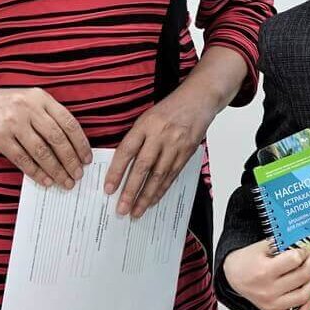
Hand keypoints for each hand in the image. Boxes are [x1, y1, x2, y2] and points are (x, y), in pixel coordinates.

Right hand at [0, 85, 90, 187]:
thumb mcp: (23, 100)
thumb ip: (43, 117)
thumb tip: (66, 146)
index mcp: (39, 97)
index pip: (68, 121)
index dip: (80, 142)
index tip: (87, 158)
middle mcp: (28, 107)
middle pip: (58, 138)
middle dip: (71, 160)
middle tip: (78, 175)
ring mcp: (13, 122)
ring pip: (42, 151)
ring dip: (56, 170)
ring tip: (64, 181)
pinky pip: (22, 159)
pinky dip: (35, 172)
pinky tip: (43, 180)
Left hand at [104, 83, 216, 216]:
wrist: (200, 98)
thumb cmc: (171, 108)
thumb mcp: (148, 117)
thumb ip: (136, 139)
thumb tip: (121, 165)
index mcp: (146, 124)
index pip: (127, 151)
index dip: (116, 171)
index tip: (109, 189)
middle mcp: (160, 135)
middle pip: (143, 167)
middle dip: (131, 190)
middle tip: (121, 209)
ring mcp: (175, 145)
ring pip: (158, 175)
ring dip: (146, 196)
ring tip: (136, 211)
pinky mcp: (187, 152)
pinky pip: (172, 175)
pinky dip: (161, 189)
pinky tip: (153, 200)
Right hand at [223, 240, 309, 309]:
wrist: (232, 276)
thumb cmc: (246, 260)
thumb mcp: (260, 246)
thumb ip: (281, 243)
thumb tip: (305, 240)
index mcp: (264, 271)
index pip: (295, 260)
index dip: (305, 250)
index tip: (309, 245)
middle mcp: (268, 290)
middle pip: (302, 276)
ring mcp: (272, 303)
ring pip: (303, 295)